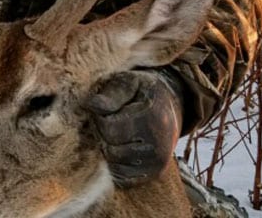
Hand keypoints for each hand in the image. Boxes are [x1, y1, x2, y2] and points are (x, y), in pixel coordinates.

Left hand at [84, 70, 182, 186]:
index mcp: (152, 118)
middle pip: (110, 149)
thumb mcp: (129, 82)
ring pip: (114, 165)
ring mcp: (157, 163)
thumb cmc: (143, 92)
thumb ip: (112, 94)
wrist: (169, 106)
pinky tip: (122, 146)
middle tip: (111, 120)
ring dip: (109, 148)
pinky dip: (116, 164)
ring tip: (118, 132)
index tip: (106, 108)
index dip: (100, 117)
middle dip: (103, 134)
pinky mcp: (154, 175)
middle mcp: (158, 145)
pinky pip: (122, 179)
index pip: (109, 128)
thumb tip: (93, 105)